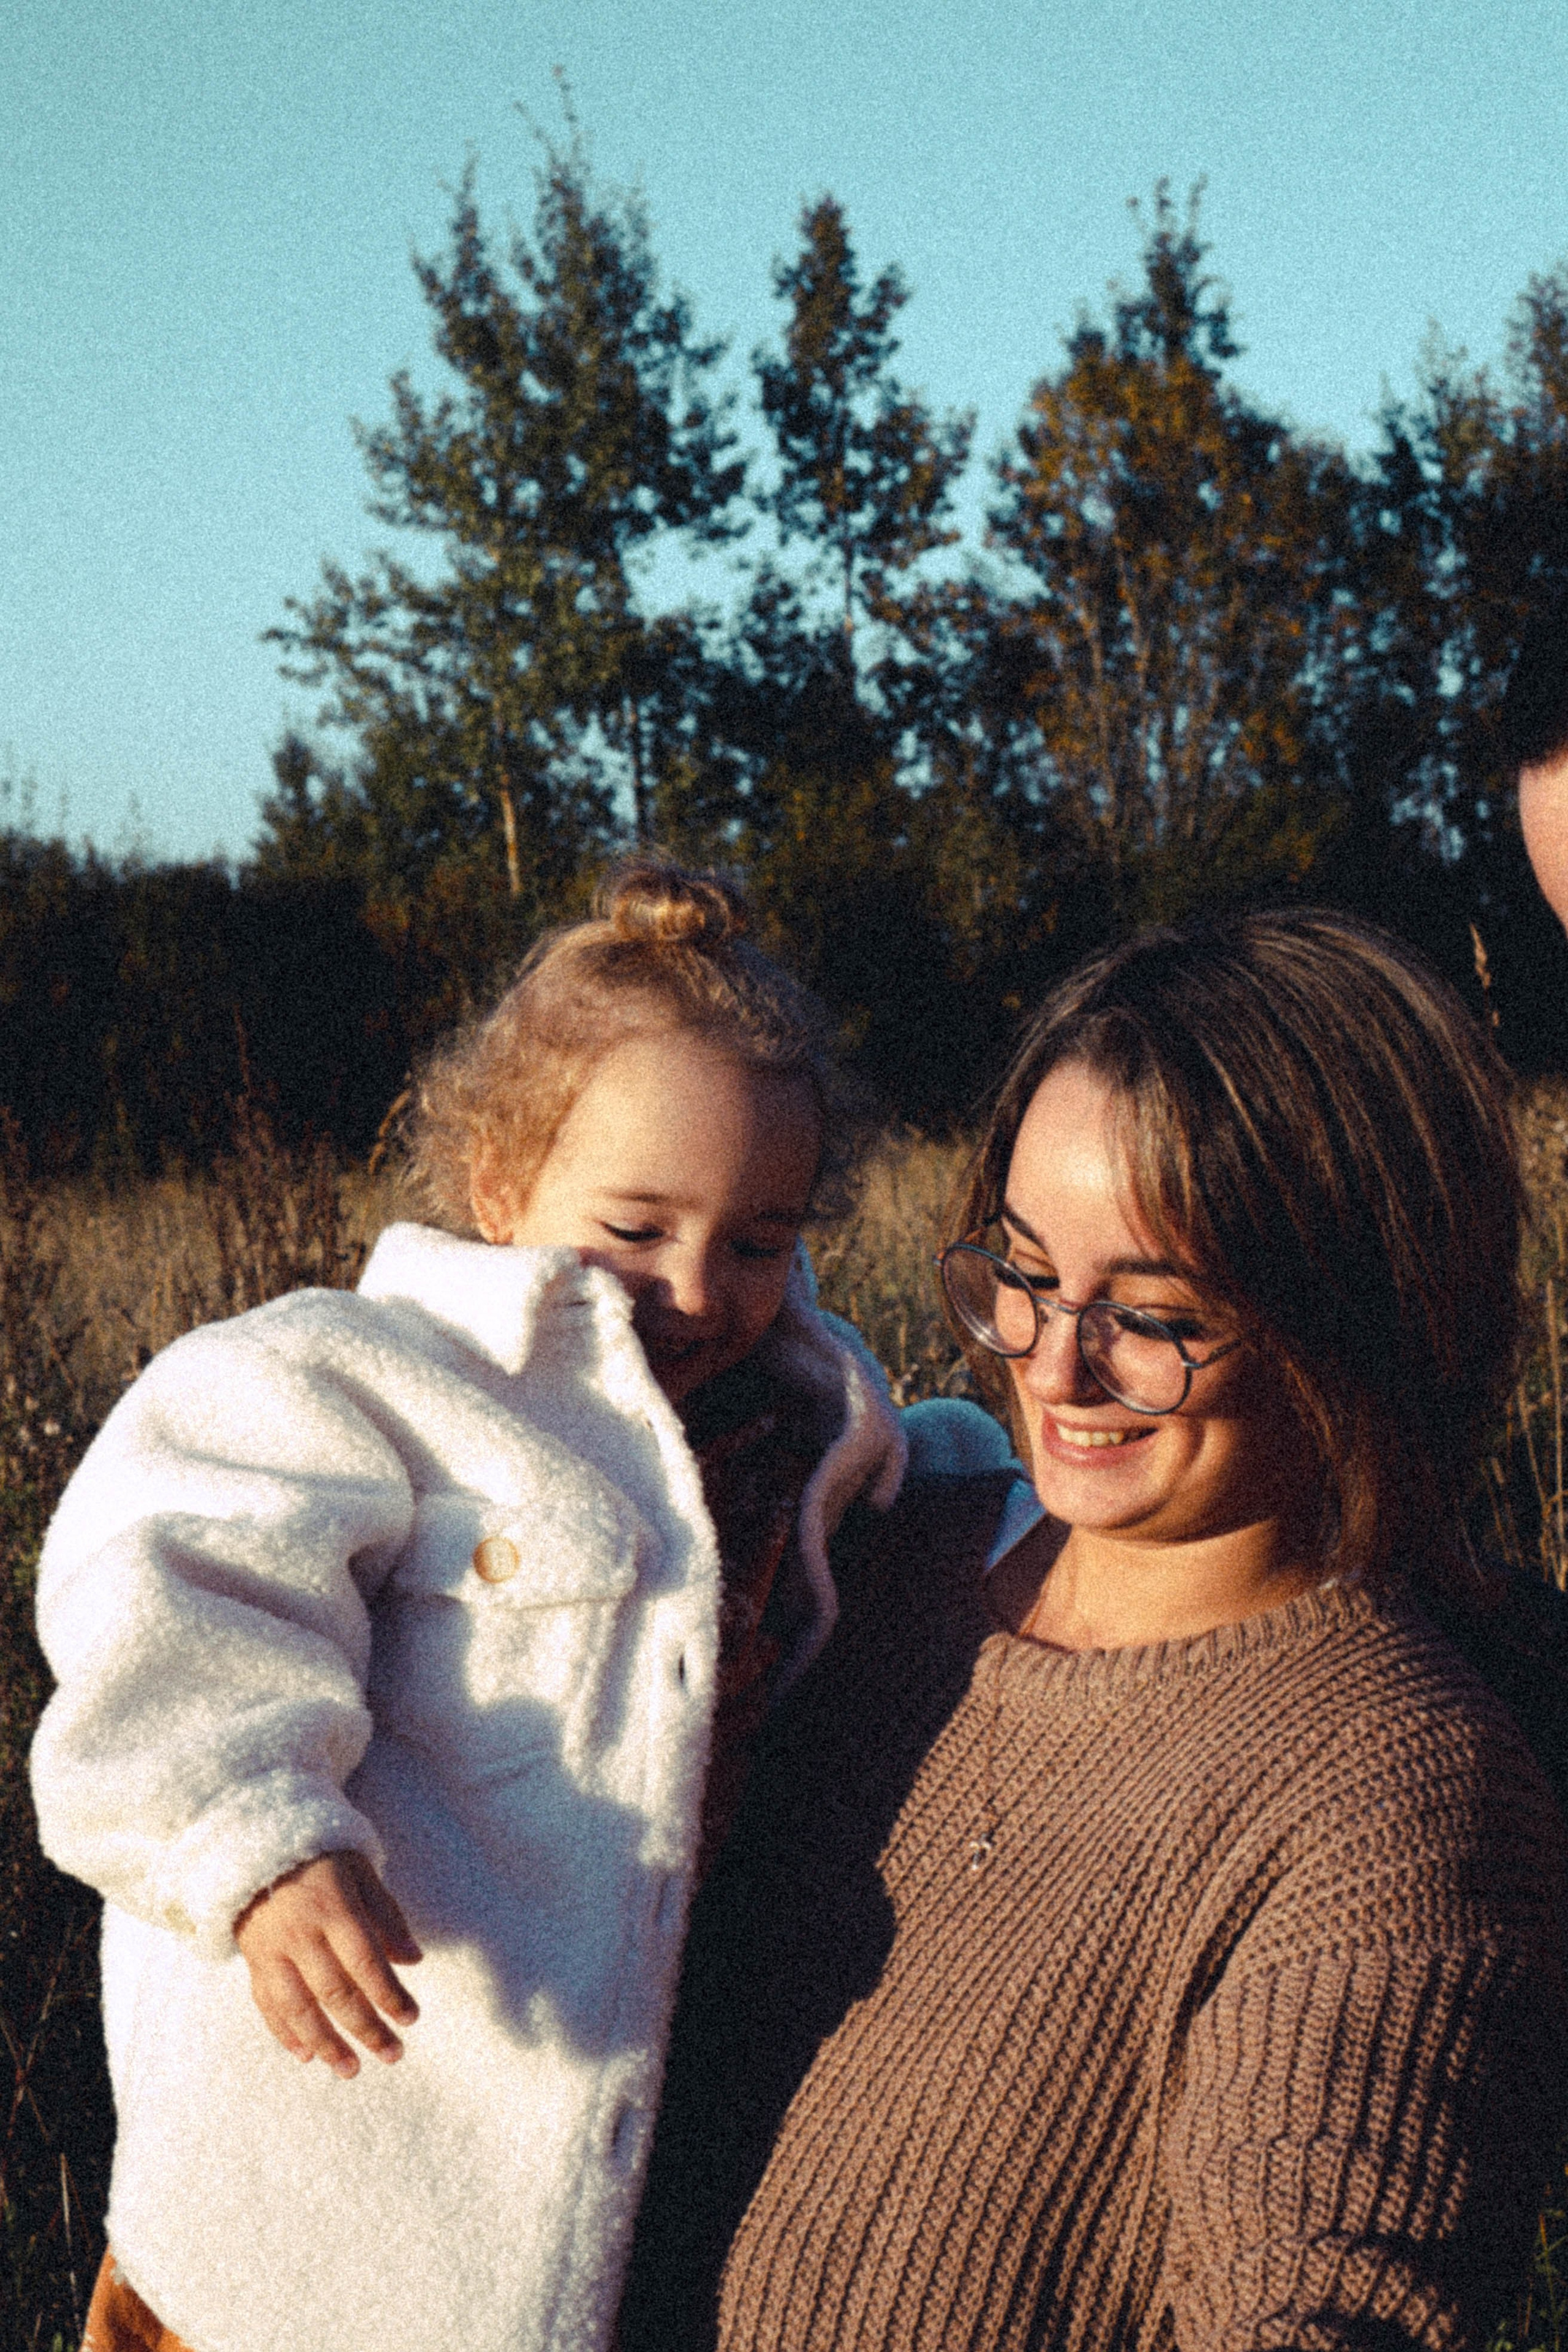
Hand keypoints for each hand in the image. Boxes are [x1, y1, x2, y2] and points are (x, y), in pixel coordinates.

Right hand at [234, 1850, 421, 2079]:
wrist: (257, 1845)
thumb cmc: (322, 1859)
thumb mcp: (361, 1873)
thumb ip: (387, 1916)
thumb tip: (414, 1961)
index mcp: (333, 1908)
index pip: (366, 1962)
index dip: (390, 1995)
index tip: (411, 2019)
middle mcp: (300, 1934)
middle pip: (335, 1992)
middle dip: (366, 2029)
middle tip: (393, 2055)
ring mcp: (272, 1950)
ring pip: (298, 2008)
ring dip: (326, 2044)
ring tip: (351, 2070)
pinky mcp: (252, 1960)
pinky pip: (267, 2004)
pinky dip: (284, 2032)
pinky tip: (305, 2055)